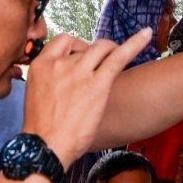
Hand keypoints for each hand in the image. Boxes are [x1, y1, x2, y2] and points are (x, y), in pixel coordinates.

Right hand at [24, 29, 153, 166]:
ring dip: (112, 51)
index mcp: (41, 65)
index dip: (78, 46)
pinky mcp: (98, 84)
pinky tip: (146, 35)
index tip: (83, 55)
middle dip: (96, 52)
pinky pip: (118, 57)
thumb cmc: (42, 130)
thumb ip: (50, 81)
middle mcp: (60, 63)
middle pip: (86, 45)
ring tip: (119, 57)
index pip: (64, 41)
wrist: (46, 147)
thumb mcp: (35, 96)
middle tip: (102, 65)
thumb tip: (64, 80)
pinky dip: (135, 44)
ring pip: (102, 48)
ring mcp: (80, 72)